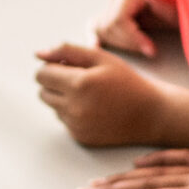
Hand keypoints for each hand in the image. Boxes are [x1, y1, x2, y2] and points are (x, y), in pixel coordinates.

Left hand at [33, 42, 165, 146]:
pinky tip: (95, 109)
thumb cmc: (126, 82)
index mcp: (78, 84)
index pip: (41, 75)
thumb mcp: (101, 58)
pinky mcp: (80, 137)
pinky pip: (64, 121)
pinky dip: (73, 113)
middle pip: (42, 92)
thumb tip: (38, 54)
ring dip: (64, 99)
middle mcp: (74, 108)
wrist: (150, 114)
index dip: (52, 68)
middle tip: (80, 80)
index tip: (68, 67)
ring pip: (53, 107)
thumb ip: (67, 51)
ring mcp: (76, 126)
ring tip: (90, 95)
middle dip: (55, 83)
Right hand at [93, 0, 177, 57]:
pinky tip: (96, 46)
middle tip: (150, 50)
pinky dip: (95, 36)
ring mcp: (114, 1)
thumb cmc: (186, 7)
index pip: (116, 20)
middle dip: (129, 42)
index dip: (132, 39)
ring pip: (103, 29)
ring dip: (120, 43)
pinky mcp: (115, 11)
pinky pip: (96, 24)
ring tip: (142, 47)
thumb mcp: (178, 2)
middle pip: (109, 26)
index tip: (152, 50)